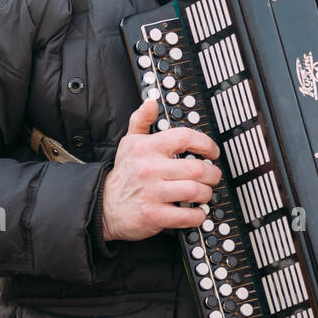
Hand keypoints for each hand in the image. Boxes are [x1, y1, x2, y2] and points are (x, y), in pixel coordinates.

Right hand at [101, 98, 221, 240]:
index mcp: (148, 148)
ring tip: (205, 192)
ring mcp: (153, 193)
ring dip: (207, 193)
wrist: (104, 205)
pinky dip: (198, 215)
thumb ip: (141, 120)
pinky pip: (186, 216)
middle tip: (213, 175)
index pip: (185, 137)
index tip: (212, 151)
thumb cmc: (124, 173)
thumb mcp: (129, 142)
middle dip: (212, 173)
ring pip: (195, 191)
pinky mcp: (154, 216)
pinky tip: (198, 211)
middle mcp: (151, 169)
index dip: (206, 144)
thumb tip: (150, 102)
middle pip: (196, 168)